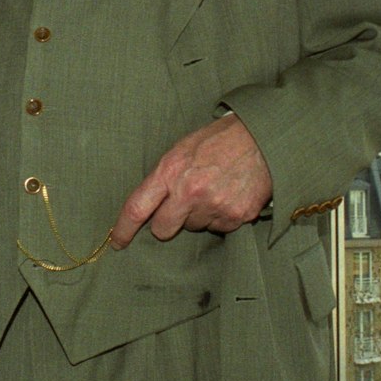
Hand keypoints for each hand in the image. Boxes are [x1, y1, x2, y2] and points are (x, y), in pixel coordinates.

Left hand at [111, 114, 271, 247]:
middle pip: (163, 229)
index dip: (123, 229)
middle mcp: (190, 191)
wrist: (263, 138)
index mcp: (171, 170)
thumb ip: (165, 176)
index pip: (137, 207)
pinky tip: (229, 194)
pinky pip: (219, 228)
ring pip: (194, 228)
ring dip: (199, 215)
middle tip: (179, 207)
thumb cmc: (219, 140)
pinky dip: (221, 216)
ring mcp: (214, 206)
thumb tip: (151, 204)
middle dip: (166, 224)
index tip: (117, 242)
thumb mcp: (183, 148)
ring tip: (214, 189)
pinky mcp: (237, 217)